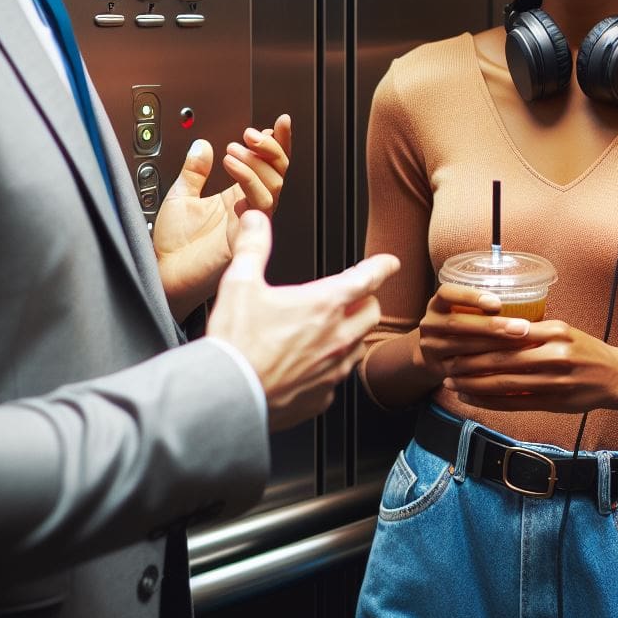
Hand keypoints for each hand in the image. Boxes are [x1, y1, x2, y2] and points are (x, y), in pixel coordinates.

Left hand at [155, 115, 291, 321]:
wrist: (162, 276)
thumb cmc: (172, 248)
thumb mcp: (180, 196)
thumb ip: (194, 171)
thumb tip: (201, 145)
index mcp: (238, 198)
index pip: (267, 166)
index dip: (277, 143)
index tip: (278, 122)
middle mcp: (249, 209)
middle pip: (279, 173)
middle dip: (272, 147)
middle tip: (252, 133)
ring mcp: (249, 222)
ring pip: (274, 185)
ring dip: (256, 161)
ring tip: (233, 150)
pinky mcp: (246, 235)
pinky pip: (260, 203)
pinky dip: (248, 179)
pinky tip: (230, 164)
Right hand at [208, 211, 400, 430]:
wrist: (228, 396)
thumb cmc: (237, 343)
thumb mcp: (241, 283)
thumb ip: (253, 246)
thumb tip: (255, 220)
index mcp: (323, 304)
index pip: (367, 278)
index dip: (382, 267)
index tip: (390, 263)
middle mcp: (336, 338)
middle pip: (371, 313)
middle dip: (365, 301)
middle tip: (352, 297)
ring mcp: (332, 370)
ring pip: (359, 347)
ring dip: (351, 335)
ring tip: (330, 330)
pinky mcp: (322, 397)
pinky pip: (337, 378)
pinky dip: (329, 368)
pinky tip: (309, 365)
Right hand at [415, 283, 532, 383]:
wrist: (431, 355)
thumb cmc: (459, 324)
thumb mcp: (461, 309)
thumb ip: (484, 305)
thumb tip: (529, 298)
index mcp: (436, 304)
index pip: (447, 293)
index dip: (470, 296)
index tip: (498, 303)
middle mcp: (430, 325)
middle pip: (456, 324)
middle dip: (491, 327)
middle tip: (522, 328)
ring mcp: (433, 349)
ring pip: (462, 350)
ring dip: (494, 349)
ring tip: (523, 347)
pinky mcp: (441, 371)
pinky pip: (465, 372)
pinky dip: (488, 370)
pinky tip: (510, 368)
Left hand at [442, 319, 617, 412]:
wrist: (617, 376)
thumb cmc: (584, 349)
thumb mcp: (561, 330)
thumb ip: (531, 331)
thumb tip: (492, 329)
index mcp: (553, 331)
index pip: (508, 334)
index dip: (479, 339)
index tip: (456, 340)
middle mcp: (554, 355)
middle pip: (503, 360)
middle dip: (470, 364)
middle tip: (447, 364)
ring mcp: (555, 381)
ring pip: (506, 384)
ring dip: (475, 385)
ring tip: (453, 384)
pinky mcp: (555, 402)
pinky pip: (516, 403)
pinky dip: (491, 402)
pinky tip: (473, 399)